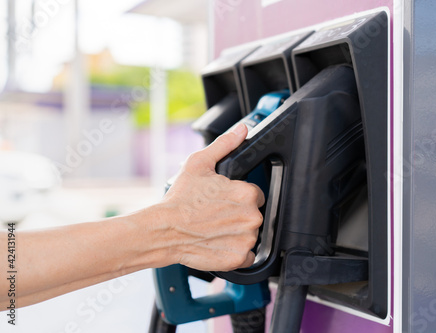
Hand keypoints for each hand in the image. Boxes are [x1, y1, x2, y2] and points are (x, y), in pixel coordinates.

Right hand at [149, 123, 264, 270]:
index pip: (255, 195)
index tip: (225, 201)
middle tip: (217, 214)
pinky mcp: (238, 258)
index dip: (239, 197)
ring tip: (215, 228)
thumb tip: (242, 130)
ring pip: (251, 234)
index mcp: (247, 194)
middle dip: (239, 214)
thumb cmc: (180, 199)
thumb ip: (225, 144)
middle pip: (254, 215)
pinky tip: (218, 242)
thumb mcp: (199, 163)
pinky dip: (235, 251)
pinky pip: (247, 255)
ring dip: (237, 232)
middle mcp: (251, 217)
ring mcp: (246, 239)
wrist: (164, 230)